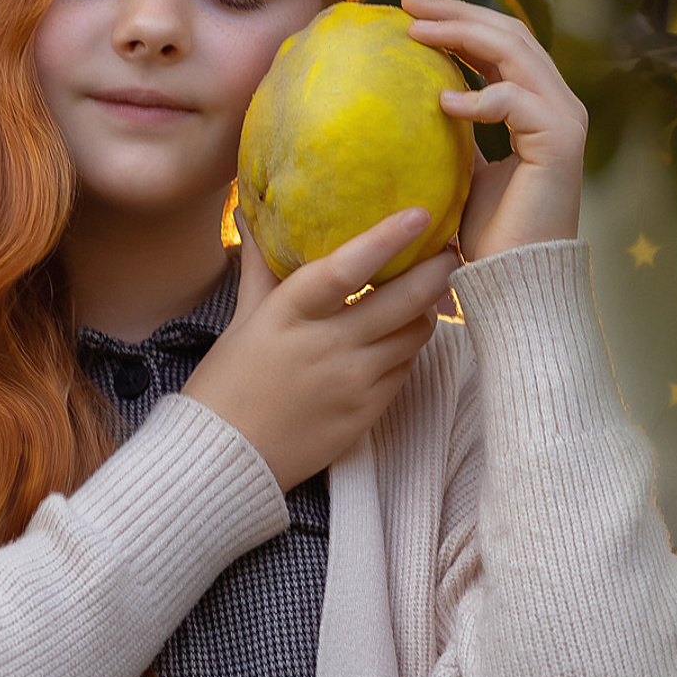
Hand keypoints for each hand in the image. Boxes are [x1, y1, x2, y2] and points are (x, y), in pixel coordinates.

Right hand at [182, 207, 458, 492]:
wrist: (227, 461)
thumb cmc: (226, 386)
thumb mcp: (242, 319)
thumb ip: (261, 266)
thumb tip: (255, 215)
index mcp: (289, 315)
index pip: (345, 268)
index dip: (386, 239)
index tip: (419, 214)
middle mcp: (326, 346)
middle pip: (402, 301)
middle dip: (436, 271)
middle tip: (450, 250)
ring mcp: (351, 383)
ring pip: (414, 334)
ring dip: (426, 309)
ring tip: (427, 293)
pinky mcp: (366, 413)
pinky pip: (406, 369)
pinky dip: (409, 347)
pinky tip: (401, 335)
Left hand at [401, 0, 587, 262]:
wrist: (515, 279)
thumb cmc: (488, 236)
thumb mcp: (462, 173)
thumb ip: (454, 135)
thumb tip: (416, 106)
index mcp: (535, 105)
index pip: (501, 43)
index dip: (459, 20)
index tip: (410, 12)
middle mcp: (556, 103)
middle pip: (509, 33)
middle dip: (457, 12)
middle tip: (408, 2)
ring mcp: (563, 120)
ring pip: (516, 52)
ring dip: (463, 36)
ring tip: (417, 33)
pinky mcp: (560, 142)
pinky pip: (517, 101)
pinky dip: (480, 97)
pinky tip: (442, 103)